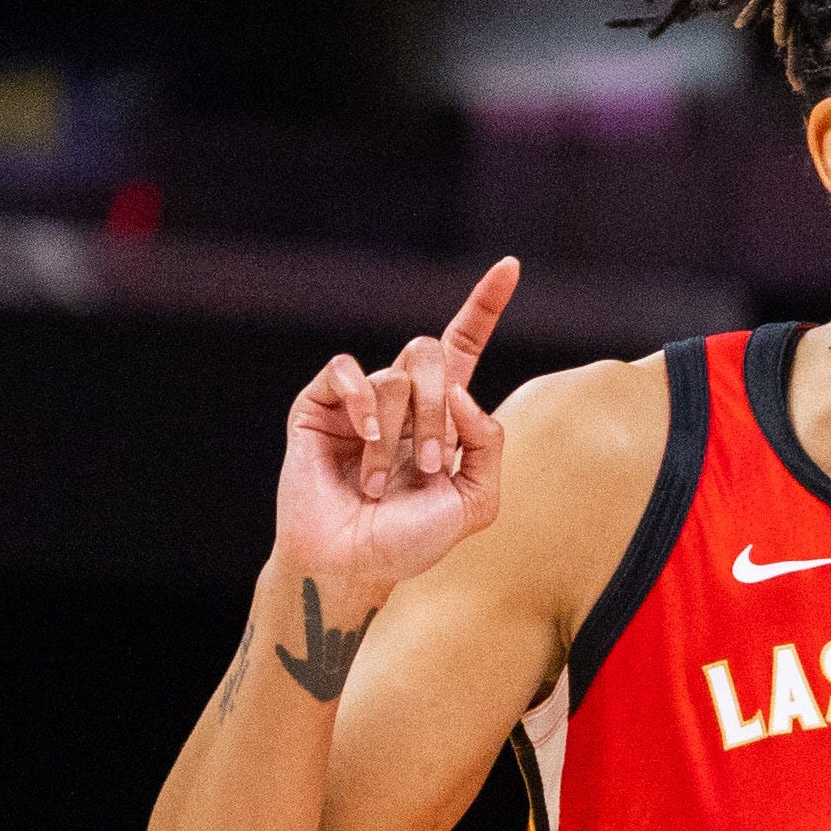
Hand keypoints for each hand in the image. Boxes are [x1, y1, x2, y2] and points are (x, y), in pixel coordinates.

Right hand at [269, 259, 519, 609]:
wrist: (354, 564)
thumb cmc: (412, 540)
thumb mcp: (476, 501)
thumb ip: (490, 445)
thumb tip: (464, 393)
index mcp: (444, 414)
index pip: (465, 345)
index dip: (485, 306)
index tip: (511, 266)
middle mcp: (403, 399)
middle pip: (431, 353)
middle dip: (439, 409)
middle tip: (429, 466)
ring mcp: (360, 400)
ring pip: (395, 375)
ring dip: (399, 434)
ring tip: (382, 484)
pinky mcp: (319, 405)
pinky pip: (348, 371)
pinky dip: (363, 405)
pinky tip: (363, 443)